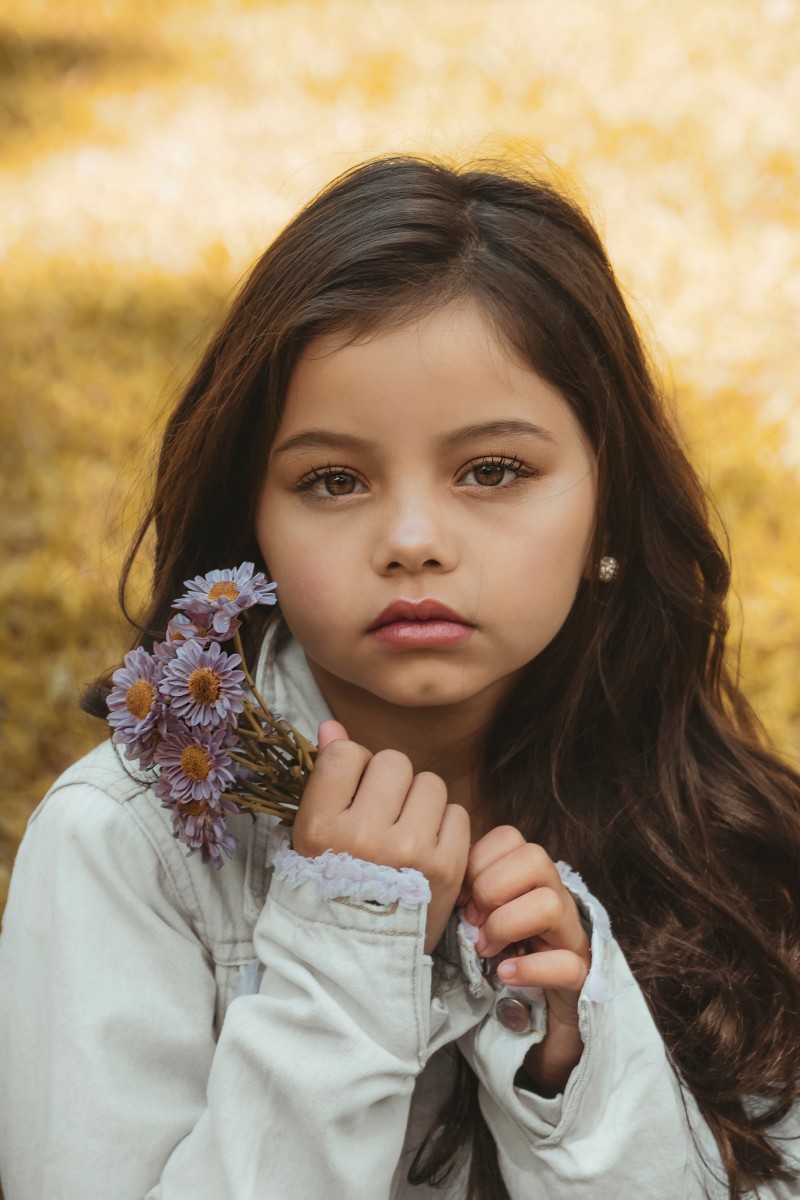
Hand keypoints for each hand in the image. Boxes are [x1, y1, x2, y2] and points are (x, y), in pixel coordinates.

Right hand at [293, 720, 470, 954]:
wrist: (359, 960)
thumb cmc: (331, 888)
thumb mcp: (311, 837)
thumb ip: (324, 777)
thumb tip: (332, 724)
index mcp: (321, 828)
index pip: (347, 754)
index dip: (352, 767)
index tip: (351, 794)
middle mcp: (364, 837)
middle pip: (393, 762)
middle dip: (390, 782)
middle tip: (382, 814)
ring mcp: (409, 852)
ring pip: (430, 783)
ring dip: (421, 802)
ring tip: (406, 833)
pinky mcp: (447, 868)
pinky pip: (458, 814)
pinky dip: (446, 827)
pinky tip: (427, 850)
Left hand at [460, 825, 590, 1094]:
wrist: (535, 1026)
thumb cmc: (500, 961)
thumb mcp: (479, 921)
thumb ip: (467, 896)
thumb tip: (444, 886)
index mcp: (530, 880)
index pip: (510, 838)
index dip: (479, 862)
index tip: (461, 896)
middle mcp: (556, 899)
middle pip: (536, 858)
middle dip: (493, 888)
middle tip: (473, 923)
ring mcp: (571, 937)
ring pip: (551, 903)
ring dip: (507, 925)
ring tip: (486, 950)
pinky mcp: (580, 977)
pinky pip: (566, 963)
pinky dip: (530, 968)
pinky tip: (505, 974)